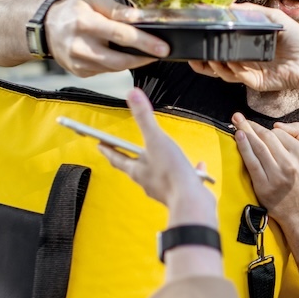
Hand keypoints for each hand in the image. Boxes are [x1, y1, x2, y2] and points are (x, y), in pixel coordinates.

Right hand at [46, 0, 170, 76]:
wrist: (45, 26)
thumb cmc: (75, 7)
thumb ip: (116, 8)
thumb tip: (140, 17)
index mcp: (84, 23)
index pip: (119, 35)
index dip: (143, 42)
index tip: (163, 47)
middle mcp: (79, 46)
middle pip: (118, 60)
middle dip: (144, 58)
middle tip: (163, 52)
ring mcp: (78, 62)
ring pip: (114, 68)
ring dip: (134, 61)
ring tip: (148, 52)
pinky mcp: (80, 72)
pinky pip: (106, 71)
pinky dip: (119, 64)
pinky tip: (126, 55)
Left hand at [99, 89, 215, 222]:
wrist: (191, 203)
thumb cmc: (171, 173)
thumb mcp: (156, 140)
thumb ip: (144, 118)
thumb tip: (132, 94)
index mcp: (137, 170)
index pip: (116, 158)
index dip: (107, 150)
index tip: (100, 145)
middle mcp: (147, 181)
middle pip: (135, 167)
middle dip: (132, 158)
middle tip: (127, 151)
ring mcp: (164, 189)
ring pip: (158, 174)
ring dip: (160, 164)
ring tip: (166, 155)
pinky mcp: (180, 193)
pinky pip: (182, 179)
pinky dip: (188, 171)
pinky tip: (198, 166)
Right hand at [188, 5, 298, 91]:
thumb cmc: (294, 38)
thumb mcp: (272, 17)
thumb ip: (251, 11)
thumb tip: (229, 6)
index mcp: (246, 43)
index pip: (221, 43)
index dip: (207, 40)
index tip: (196, 32)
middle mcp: (243, 57)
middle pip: (215, 61)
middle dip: (201, 59)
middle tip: (191, 52)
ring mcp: (247, 70)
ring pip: (221, 71)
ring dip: (212, 63)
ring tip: (205, 55)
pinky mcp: (252, 81)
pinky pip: (236, 76)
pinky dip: (229, 69)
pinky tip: (226, 60)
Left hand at [232, 114, 298, 221]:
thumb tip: (278, 125)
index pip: (280, 134)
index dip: (266, 129)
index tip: (255, 126)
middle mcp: (291, 164)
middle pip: (268, 138)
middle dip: (252, 126)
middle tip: (239, 117)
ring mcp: (277, 176)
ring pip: (259, 147)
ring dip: (245, 132)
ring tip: (236, 122)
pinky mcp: (264, 186)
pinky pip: (252, 163)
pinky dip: (244, 148)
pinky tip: (239, 137)